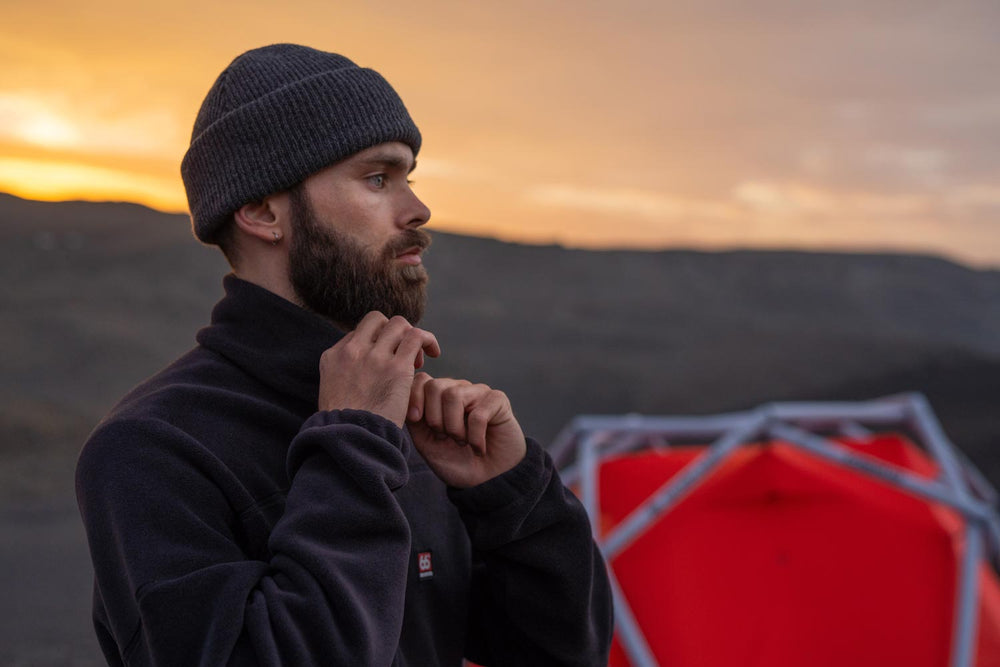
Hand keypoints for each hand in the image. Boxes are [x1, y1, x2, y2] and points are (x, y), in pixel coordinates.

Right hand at [318, 312, 439, 425]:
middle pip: (377, 320)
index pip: (358, 333)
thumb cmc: (348, 427)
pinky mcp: (397, 367)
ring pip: (398, 324)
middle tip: (403, 357)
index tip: (384, 361)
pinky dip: (427, 340)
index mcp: (333, 356)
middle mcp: (352, 350)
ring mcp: (374, 356)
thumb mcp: (335, 394)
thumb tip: (365, 372)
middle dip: (392, 333)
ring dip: (411, 336)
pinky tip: (434, 353)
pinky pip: (416, 336)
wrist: (352, 441)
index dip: (376, 343)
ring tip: (418, 359)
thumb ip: (347, 375)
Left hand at [406, 373, 526, 487]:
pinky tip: (479, 449)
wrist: (485, 481)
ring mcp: (479, 392)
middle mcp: (458, 389)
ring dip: (454, 428)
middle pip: (434, 386)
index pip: (421, 380)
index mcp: (439, 397)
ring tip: (462, 442)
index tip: (415, 420)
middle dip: (434, 419)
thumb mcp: (426, 442)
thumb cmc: (456, 461)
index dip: (414, 397)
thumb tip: (404, 399)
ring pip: (453, 395)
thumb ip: (414, 419)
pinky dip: (475, 438)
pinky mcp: (498, 400)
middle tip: (444, 438)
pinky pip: (478, 413)